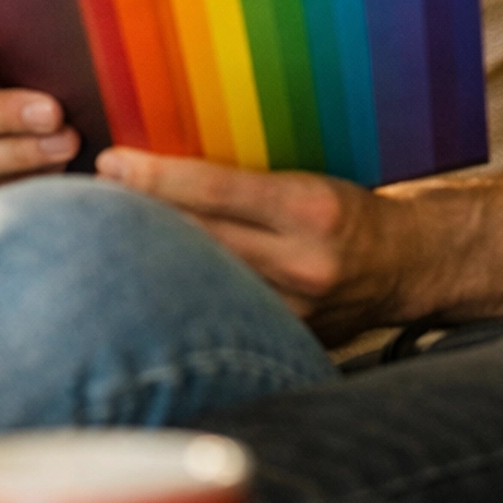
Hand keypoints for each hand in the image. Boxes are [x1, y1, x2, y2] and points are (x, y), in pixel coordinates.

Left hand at [96, 148, 390, 338]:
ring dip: (152, 258)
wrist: (410, 266)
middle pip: (199, 239)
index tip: (112, 161)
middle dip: (140, 215)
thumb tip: (163, 170)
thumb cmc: (351, 212)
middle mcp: (303, 262)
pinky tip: (152, 280)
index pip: (217, 188)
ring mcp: (294, 310)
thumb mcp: (311, 179)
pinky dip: (183, 294)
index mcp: (311, 208)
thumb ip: (246, 180)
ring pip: (200, 282)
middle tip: (92, 194)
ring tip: (107, 235)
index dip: (156, 175)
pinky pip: (220, 313)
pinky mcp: (287, 342)